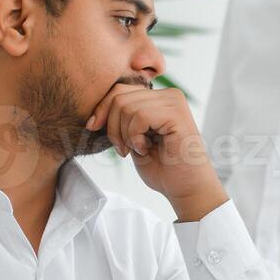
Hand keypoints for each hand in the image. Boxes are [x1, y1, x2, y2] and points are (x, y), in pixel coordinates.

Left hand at [86, 83, 225, 220]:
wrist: (186, 188)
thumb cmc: (163, 168)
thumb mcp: (133, 139)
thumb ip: (122, 119)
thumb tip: (95, 111)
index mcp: (159, 98)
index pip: (119, 90)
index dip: (102, 109)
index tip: (93, 128)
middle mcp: (169, 95)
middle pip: (119, 96)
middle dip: (112, 126)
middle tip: (123, 149)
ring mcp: (174, 102)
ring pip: (126, 106)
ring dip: (125, 135)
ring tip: (139, 150)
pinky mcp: (176, 114)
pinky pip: (139, 116)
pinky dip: (135, 137)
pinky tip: (147, 148)